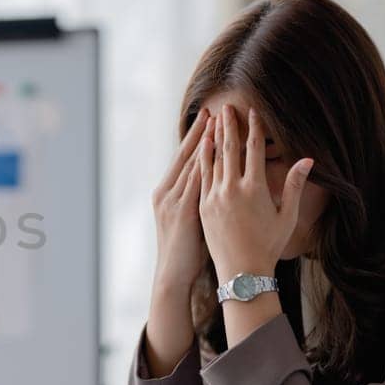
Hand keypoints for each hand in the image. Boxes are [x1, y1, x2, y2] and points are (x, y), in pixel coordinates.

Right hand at [150, 109, 209, 292]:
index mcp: (168, 193)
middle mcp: (168, 192)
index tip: (208, 118)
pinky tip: (215, 152)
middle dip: (200, 132)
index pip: (184, 158)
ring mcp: (174, 201)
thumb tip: (212, 183)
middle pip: (186, 155)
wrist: (173, 274)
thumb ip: (197, 199)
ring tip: (216, 122)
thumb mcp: (189, 221)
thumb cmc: (185, 251)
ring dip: (205, 142)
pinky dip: (205, 165)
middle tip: (212, 110)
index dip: (196, 137)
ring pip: (192, 164)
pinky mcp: (185, 212)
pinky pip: (197, 183)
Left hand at [197, 104, 313, 284]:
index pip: (255, 150)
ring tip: (213, 120)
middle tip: (227, 107)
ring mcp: (214, 197)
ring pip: (212, 160)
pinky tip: (201, 146)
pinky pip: (201, 176)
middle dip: (229, 126)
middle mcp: (232, 189)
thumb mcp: (286, 216)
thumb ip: (294, 186)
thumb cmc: (269, 246)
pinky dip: (201, 159)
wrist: (242, 272)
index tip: (252, 111)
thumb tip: (308, 160)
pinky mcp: (202, 206)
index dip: (254, 129)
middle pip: (230, 149)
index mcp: (255, 189)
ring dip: (213, 138)